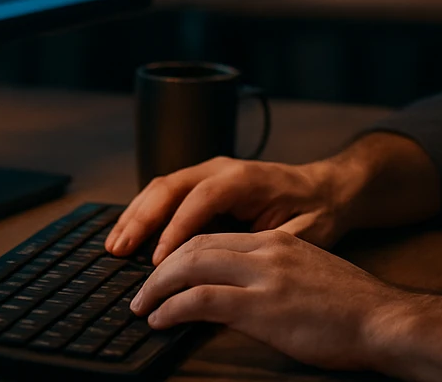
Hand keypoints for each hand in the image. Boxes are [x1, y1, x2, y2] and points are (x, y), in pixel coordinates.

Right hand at [106, 156, 349, 263]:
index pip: (202, 199)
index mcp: (246, 178)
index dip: (176, 228)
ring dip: (136, 214)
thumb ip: (269, 246)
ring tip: (114, 245)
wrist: (327, 189)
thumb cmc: (317, 211)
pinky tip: (129, 235)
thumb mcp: (303, 232)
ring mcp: (210, 172)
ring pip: (163, 187)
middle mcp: (223, 169)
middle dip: (142, 218)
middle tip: (120, 250)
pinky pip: (167, 193)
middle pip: (172, 186)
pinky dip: (144, 212)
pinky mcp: (204, 183)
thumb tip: (237, 271)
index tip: (159, 260)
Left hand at [129, 229, 411, 371]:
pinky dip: (172, 308)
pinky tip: (161, 320)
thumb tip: (241, 293)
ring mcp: (263, 275)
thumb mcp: (309, 275)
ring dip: (157, 287)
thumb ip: (275, 275)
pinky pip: (200, 300)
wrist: (384, 320)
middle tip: (141, 290)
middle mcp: (266, 249)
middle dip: (160, 268)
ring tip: (142, 306)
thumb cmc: (353, 309)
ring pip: (190, 266)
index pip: (212, 236)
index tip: (162, 272)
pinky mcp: (261, 306)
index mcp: (278, 241)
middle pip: (195, 245)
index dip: (179, 252)